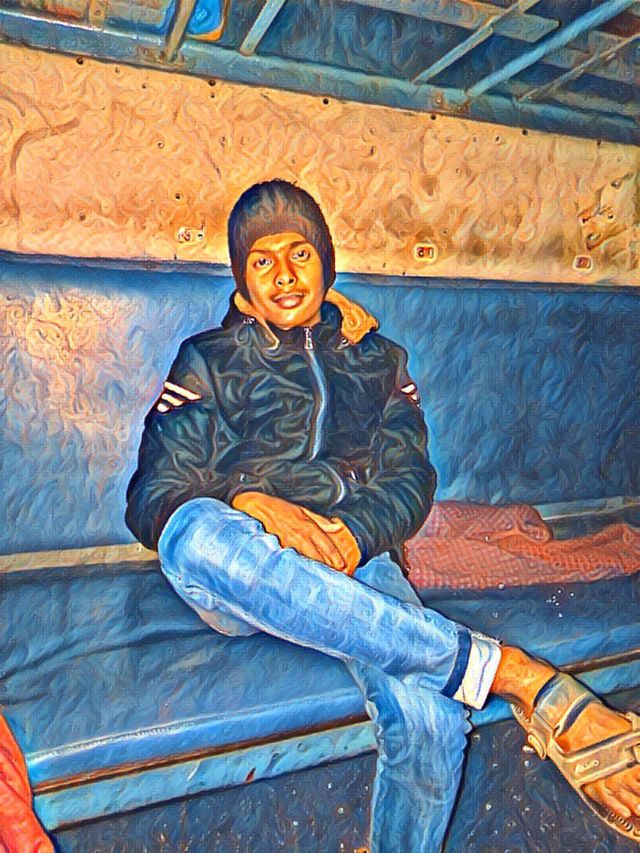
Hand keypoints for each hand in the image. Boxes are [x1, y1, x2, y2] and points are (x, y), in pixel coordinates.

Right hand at [231, 491, 359, 573]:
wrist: (255, 508)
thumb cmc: (280, 510)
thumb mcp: (304, 511)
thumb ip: (322, 522)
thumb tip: (337, 528)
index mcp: (308, 526)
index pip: (327, 545)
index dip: (336, 558)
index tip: (344, 567)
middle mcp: (299, 536)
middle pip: (318, 557)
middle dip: (328, 569)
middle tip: (337, 579)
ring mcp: (287, 544)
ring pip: (304, 562)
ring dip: (314, 573)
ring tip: (322, 583)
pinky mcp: (276, 551)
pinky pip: (289, 563)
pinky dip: (297, 571)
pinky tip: (301, 580)